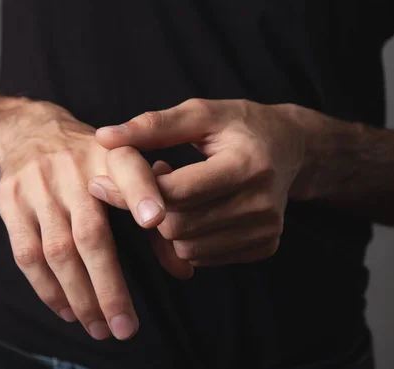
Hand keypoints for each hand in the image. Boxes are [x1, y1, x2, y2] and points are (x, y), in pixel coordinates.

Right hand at [0, 102, 167, 339]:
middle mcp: (74, 167)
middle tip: (126, 327)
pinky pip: (27, 254)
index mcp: (111, 154)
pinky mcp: (9, 200)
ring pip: (58, 251)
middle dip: (109, 286)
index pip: (128, 170)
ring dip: (80, 296)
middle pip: (91, 233)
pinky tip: (68, 310)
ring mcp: (38, 184)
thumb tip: (184, 269)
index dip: (143, 193)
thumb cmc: (91, 162)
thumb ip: (156, 216)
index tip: (156, 220)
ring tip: (99, 328)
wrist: (30, 131)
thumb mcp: (125, 172)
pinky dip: (48, 288)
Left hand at [91, 99, 306, 265]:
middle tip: (154, 182)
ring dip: (168, 226)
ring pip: (187, 249)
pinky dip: (188, 239)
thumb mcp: (200, 113)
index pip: (176, 193)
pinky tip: (195, 210)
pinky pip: (203, 258)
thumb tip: (104, 138)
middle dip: (151, 209)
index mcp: (247, 164)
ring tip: (178, 193)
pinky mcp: (265, 247)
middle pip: (178, 226)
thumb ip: (152, 126)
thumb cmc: (240, 126)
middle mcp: (262, 203)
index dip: (134, 190)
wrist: (290, 149)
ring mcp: (267, 230)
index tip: (106, 180)